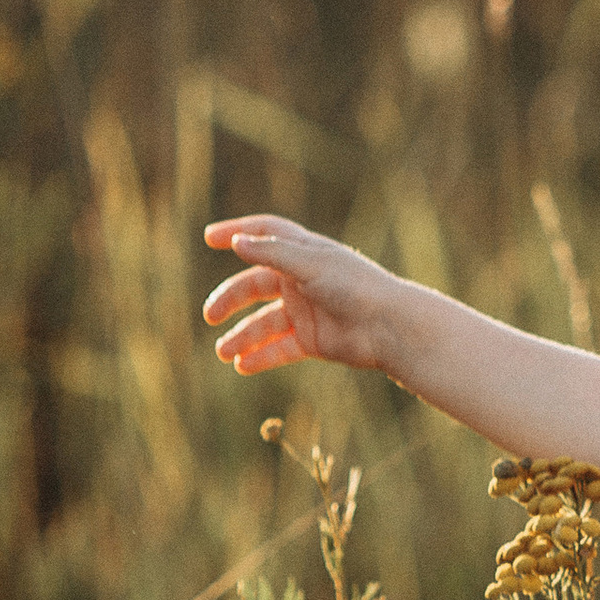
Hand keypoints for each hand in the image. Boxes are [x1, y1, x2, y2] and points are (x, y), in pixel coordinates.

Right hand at [201, 218, 400, 376]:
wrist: (389, 328)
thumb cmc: (355, 287)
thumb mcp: (311, 265)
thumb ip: (273, 253)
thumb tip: (238, 242)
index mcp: (304, 253)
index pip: (265, 234)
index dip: (238, 232)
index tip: (209, 237)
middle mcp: (302, 280)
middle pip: (254, 285)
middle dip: (230, 299)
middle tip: (210, 316)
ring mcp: (306, 311)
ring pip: (264, 323)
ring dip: (242, 337)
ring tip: (223, 352)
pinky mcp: (312, 340)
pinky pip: (279, 349)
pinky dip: (261, 357)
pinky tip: (242, 366)